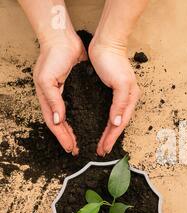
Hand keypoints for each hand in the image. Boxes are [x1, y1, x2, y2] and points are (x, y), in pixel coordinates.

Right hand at [34, 33, 86, 154]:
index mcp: (47, 98)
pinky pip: (80, 107)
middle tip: (77, 150)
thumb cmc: (52, 57)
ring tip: (83, 141)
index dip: (62, 137)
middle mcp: (56, 98)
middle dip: (69, 138)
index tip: (70, 148)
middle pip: (62, 124)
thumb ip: (52, 100)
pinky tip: (90, 123)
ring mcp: (67, 94)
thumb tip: (57, 121)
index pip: (54, 124)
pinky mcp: (78, 89)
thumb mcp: (47, 79)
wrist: (63, 39)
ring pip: (71, 118)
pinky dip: (84, 117)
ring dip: (76, 130)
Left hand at [89, 40, 139, 155]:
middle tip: (101, 151)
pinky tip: (102, 126)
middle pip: (119, 125)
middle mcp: (127, 99)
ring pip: (115, 120)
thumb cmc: (113, 61)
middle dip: (110, 139)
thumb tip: (117, 124)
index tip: (103, 149)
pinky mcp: (110, 91)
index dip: (111, 138)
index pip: (120, 124)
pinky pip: (109, 111)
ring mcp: (120, 95)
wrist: (106, 43)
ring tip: (101, 144)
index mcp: (131, 98)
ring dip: (108, 133)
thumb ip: (120, 104)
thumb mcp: (120, 83)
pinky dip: (106, 122)